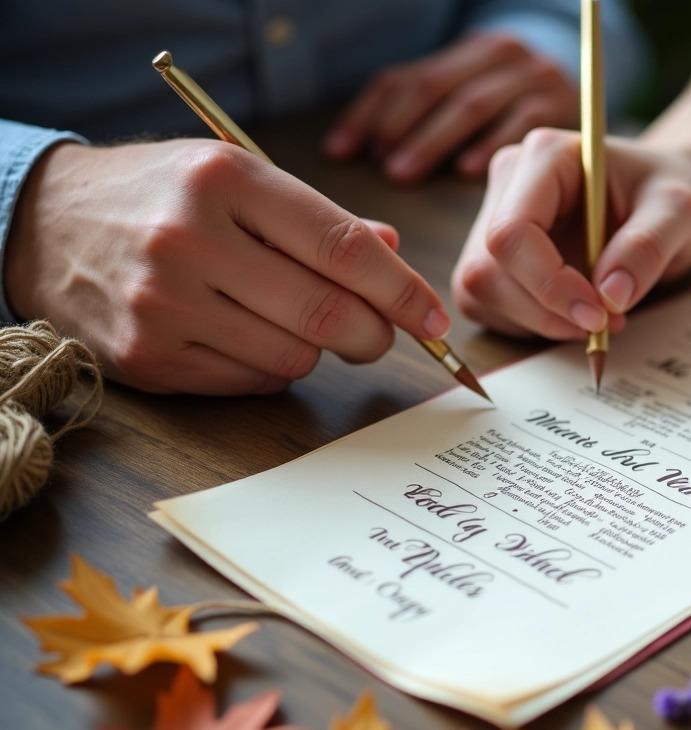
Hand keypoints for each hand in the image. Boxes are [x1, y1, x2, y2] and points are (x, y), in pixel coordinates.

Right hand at [3, 140, 449, 394]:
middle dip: (374, 335)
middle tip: (380, 334)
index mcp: (225, 180)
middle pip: (328, 315)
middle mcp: (190, 240)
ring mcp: (163, 305)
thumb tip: (394, 255)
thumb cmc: (163, 196)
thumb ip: (321, 219)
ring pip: (295, 357)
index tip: (435, 318)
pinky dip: (270, 367)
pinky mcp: (148, 358)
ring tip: (288, 318)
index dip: (403, 291)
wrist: (46, 225)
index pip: (343, 249)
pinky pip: (251, 382)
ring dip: (316, 350)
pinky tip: (244, 334)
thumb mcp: (238, 178)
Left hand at [323, 33, 578, 182]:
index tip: (340, 151)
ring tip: (403, 173)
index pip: (404, 76)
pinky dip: (488, 144)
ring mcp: (532, 75)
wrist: (602, 100)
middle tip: (380, 167)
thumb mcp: (478, 101)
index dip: (367, 113)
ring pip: (470, 102)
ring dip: (432, 139)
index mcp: (465, 54)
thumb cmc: (522, 115)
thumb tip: (359, 151)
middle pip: (434, 85)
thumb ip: (431, 117)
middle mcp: (499, 54)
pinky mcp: (562, 101)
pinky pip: (518, 120)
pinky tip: (465, 171)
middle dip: (400, 126)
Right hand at [452, 128, 690, 339]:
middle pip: (488, 267)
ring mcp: (493, 218)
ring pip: (482, 291)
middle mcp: (509, 182)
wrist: (659, 202)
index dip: (548, 284)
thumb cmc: (666, 194)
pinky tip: (572, 313)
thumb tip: (610, 295)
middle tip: (604, 323)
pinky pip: (487, 305)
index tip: (597, 314)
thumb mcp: (678, 212)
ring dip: (539, 321)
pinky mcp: (493, 255)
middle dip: (545, 311)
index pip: (512, 231)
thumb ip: (648, 247)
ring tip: (597, 317)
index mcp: (546, 157)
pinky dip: (531, 324)